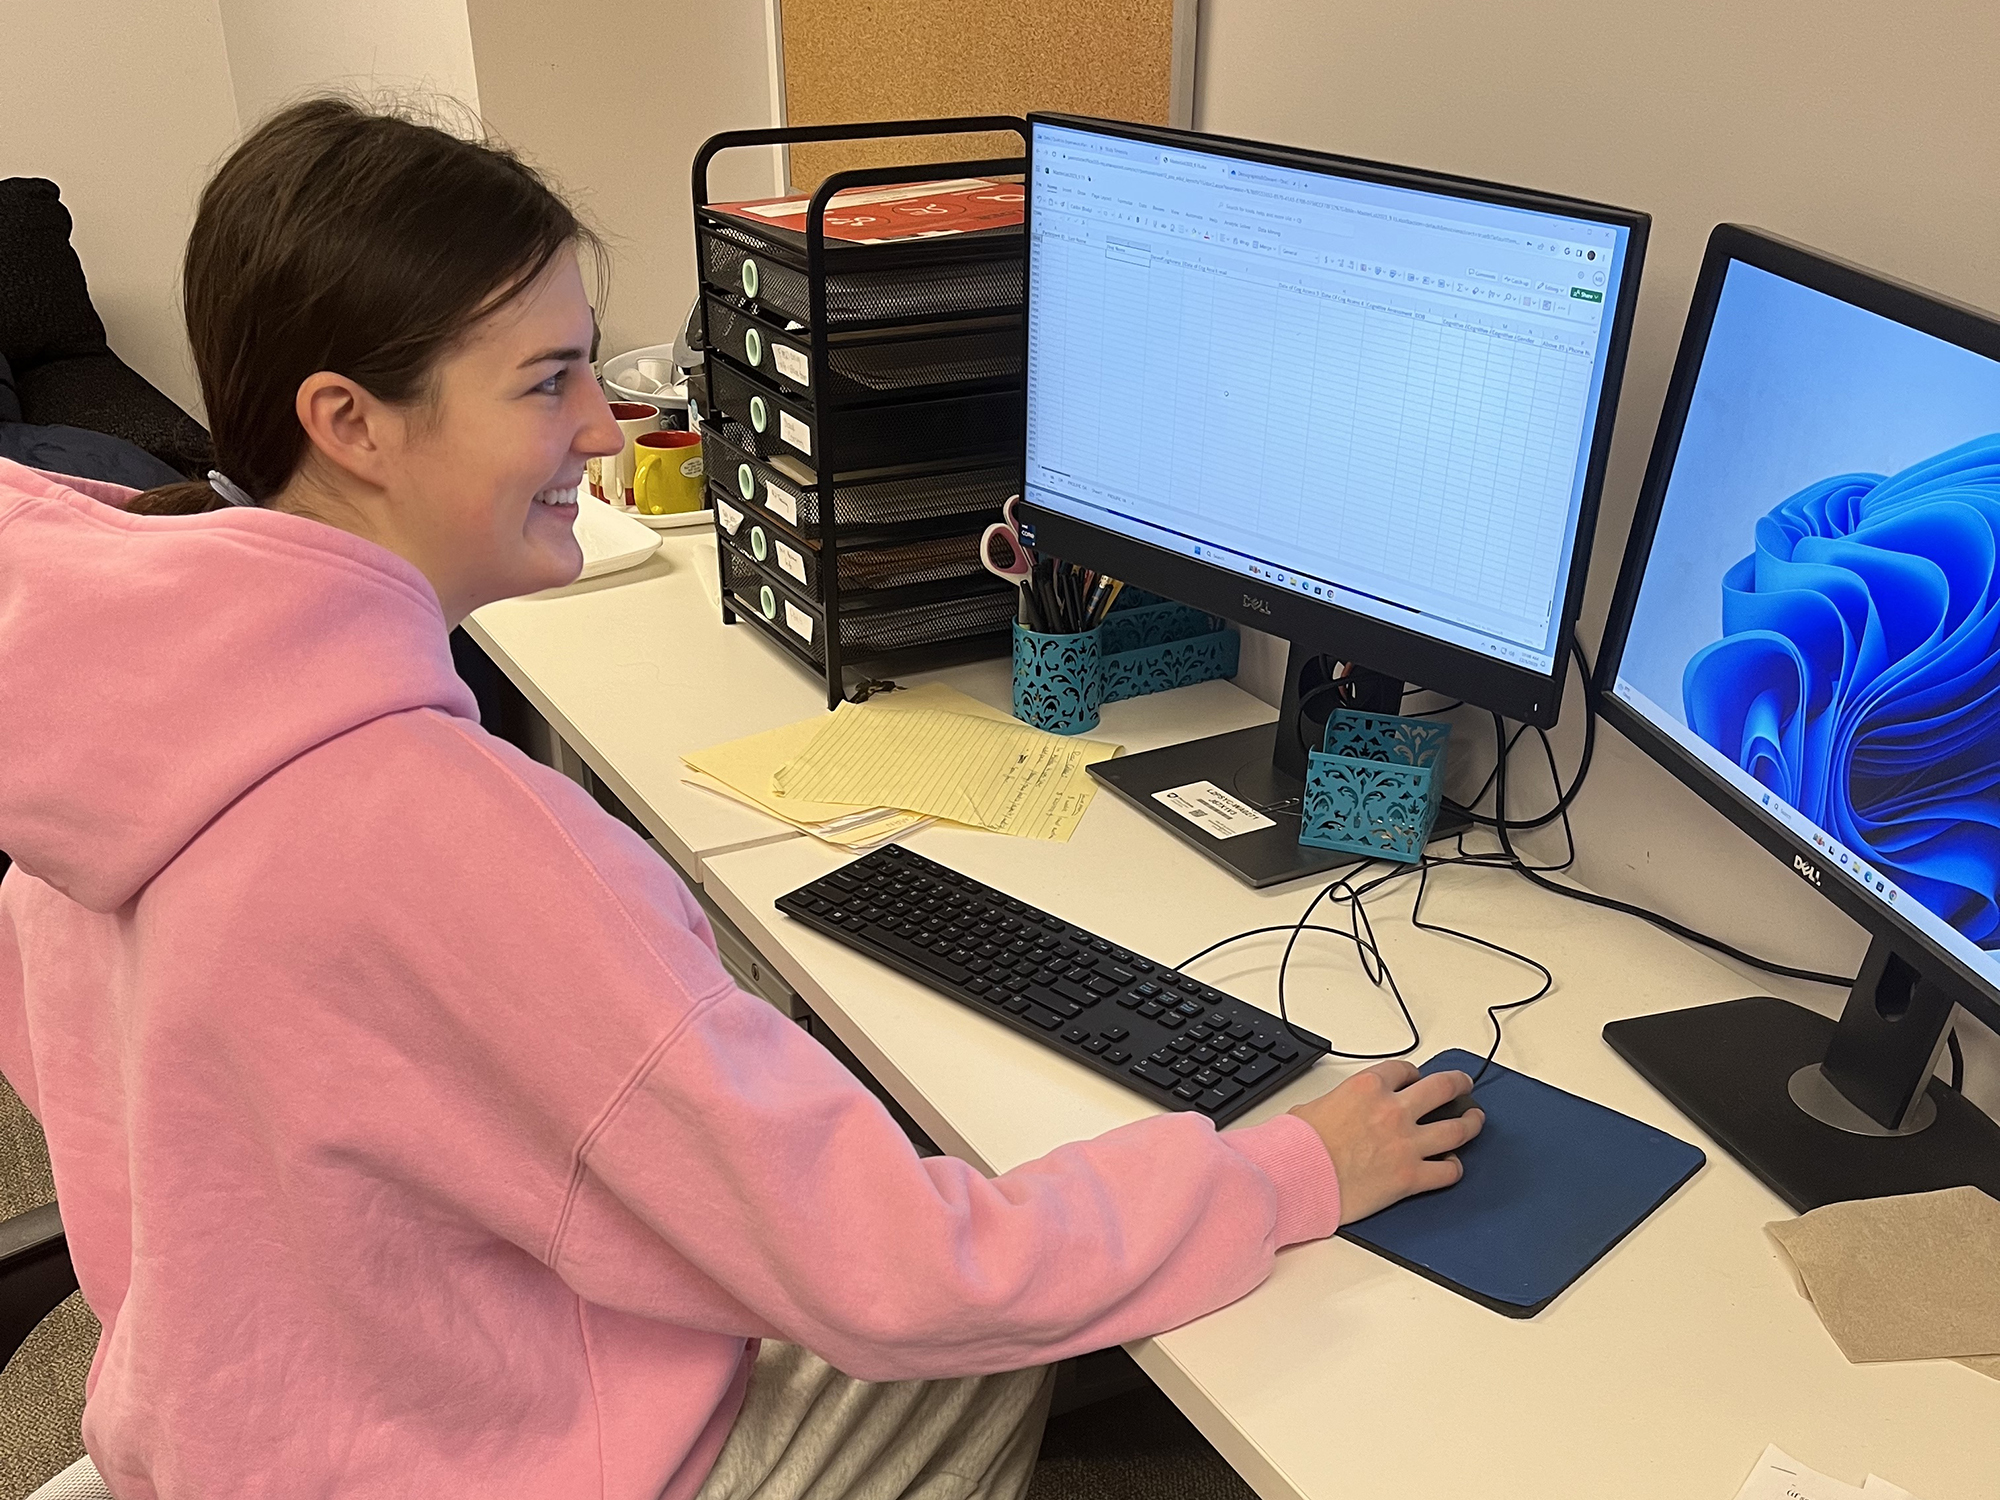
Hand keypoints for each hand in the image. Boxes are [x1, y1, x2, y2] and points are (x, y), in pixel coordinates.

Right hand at [1289, 1061, 1482, 1223]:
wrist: (1296, 1178)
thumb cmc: (1297, 1147)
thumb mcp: (1310, 1107)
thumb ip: (1335, 1103)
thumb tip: (1335, 1112)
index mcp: (1368, 1088)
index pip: (1404, 1070)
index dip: (1413, 1074)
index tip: (1416, 1079)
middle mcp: (1393, 1111)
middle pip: (1442, 1088)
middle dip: (1458, 1084)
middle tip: (1463, 1085)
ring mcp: (1406, 1144)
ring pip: (1456, 1128)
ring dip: (1470, 1122)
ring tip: (1475, 1119)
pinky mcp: (1410, 1177)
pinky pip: (1447, 1171)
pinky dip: (1454, 1168)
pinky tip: (1454, 1165)